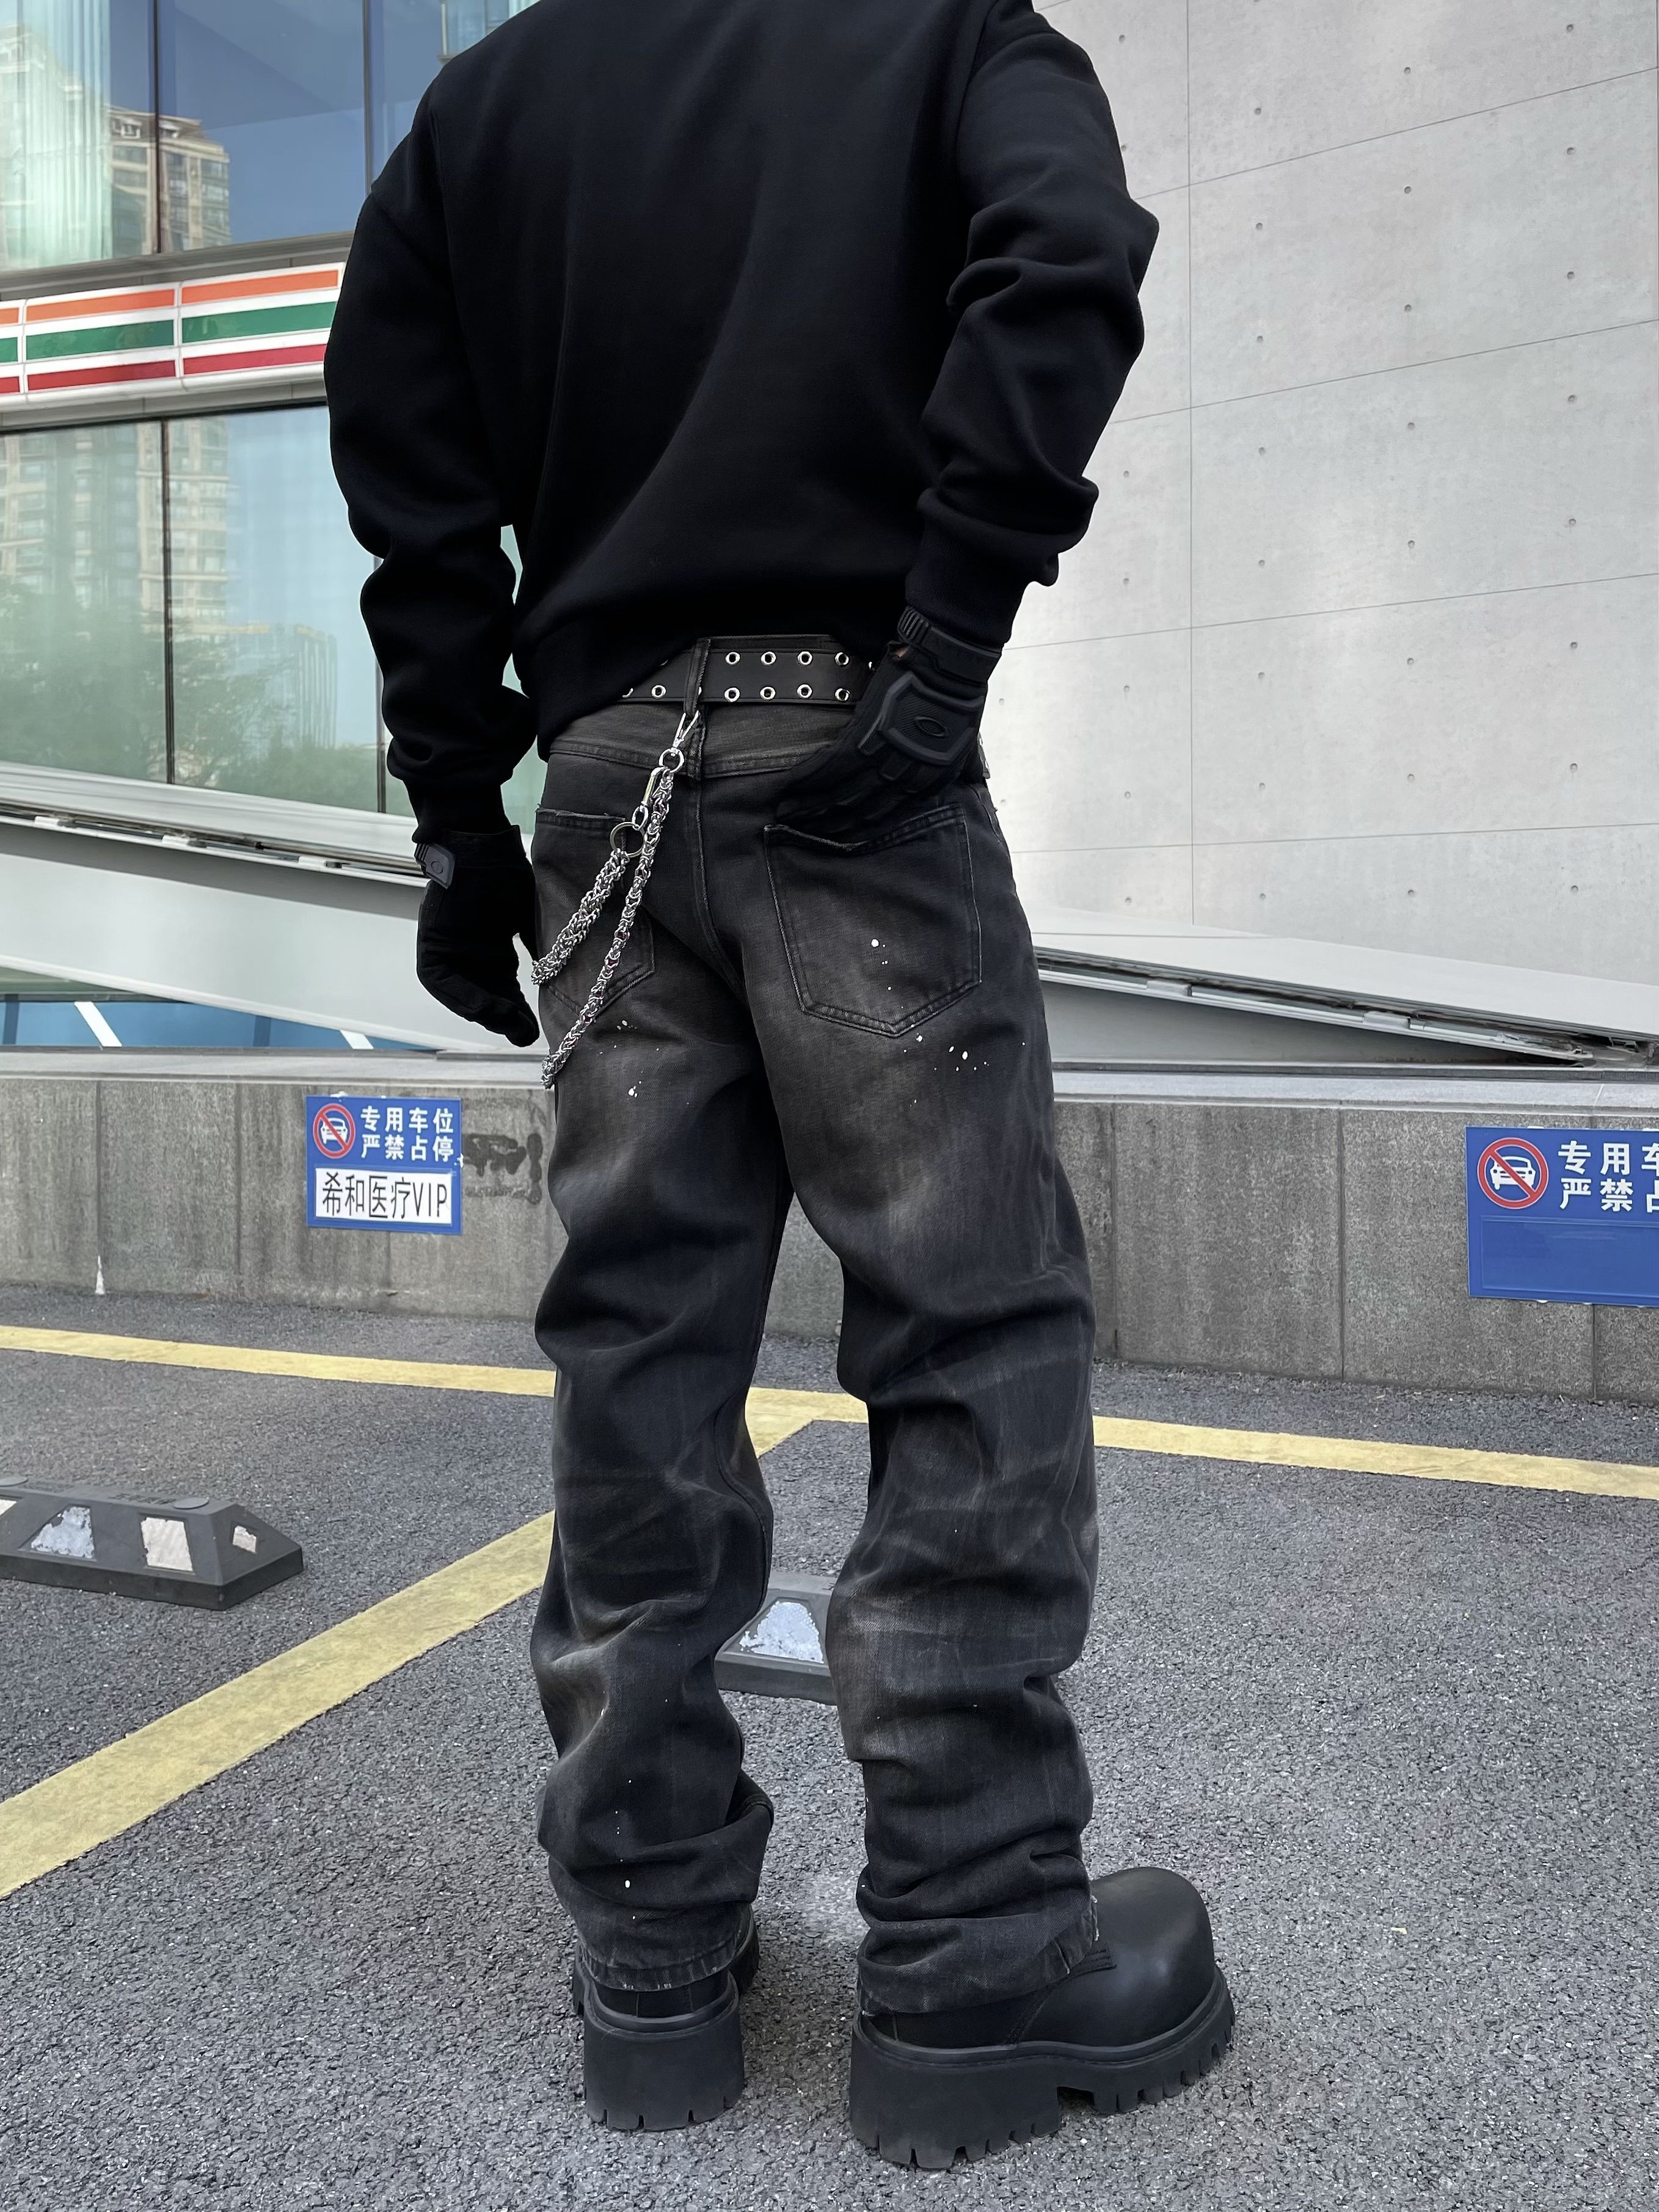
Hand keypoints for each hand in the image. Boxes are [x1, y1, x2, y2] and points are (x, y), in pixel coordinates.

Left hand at [413, 827, 540, 1046]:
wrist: (479, 845)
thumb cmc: (506, 873)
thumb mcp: (529, 918)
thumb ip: (539, 947)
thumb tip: (561, 976)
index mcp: (491, 948)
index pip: (506, 989)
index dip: (520, 1010)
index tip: (537, 1027)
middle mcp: (469, 954)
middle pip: (486, 997)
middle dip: (506, 1018)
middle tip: (527, 1035)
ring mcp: (448, 952)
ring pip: (464, 995)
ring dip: (487, 1014)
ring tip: (511, 1026)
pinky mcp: (430, 947)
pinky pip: (443, 984)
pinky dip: (465, 998)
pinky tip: (487, 1009)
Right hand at [776, 610, 998, 838]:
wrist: (951, 666)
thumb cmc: (958, 692)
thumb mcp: (963, 739)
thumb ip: (950, 761)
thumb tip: (964, 777)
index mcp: (928, 782)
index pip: (886, 815)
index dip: (856, 828)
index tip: (835, 835)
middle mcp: (904, 779)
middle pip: (858, 810)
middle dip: (826, 824)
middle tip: (800, 831)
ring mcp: (884, 759)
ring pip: (840, 794)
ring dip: (809, 807)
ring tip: (785, 814)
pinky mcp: (865, 737)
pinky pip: (830, 766)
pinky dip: (806, 779)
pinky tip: (787, 788)